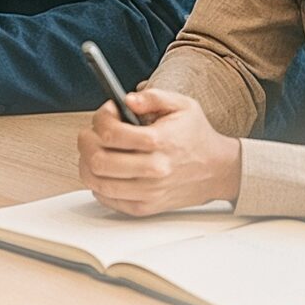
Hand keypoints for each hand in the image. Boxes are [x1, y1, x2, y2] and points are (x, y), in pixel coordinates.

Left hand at [76, 87, 241, 214]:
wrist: (218, 170)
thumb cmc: (195, 136)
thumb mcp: (182, 105)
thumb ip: (153, 96)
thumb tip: (126, 100)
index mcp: (160, 142)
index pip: (110, 133)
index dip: (100, 119)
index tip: (107, 113)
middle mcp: (153, 170)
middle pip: (98, 160)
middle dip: (86, 141)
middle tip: (91, 133)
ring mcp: (148, 192)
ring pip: (97, 182)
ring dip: (87, 163)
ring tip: (95, 150)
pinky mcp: (145, 207)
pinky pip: (107, 199)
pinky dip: (98, 184)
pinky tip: (106, 170)